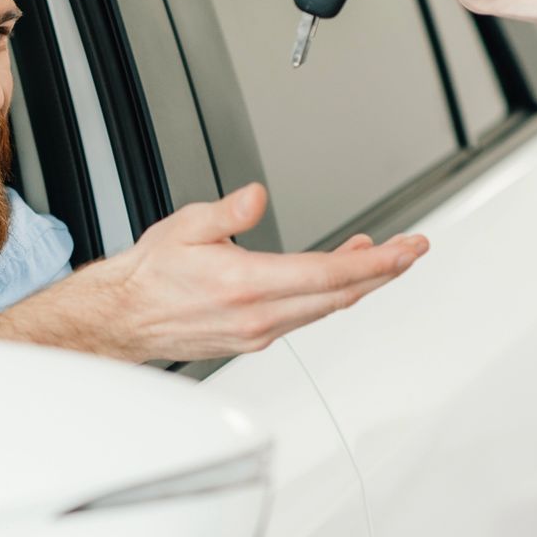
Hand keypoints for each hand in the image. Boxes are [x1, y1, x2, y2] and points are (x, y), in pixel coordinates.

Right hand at [107, 183, 427, 360]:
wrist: (123, 318)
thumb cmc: (150, 275)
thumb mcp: (185, 227)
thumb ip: (228, 213)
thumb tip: (257, 197)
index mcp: (244, 284)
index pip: (327, 276)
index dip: (376, 263)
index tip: (405, 249)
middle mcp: (257, 316)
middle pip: (340, 296)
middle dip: (384, 272)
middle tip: (413, 250)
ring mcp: (258, 332)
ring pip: (325, 309)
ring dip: (359, 283)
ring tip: (383, 258)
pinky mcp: (253, 340)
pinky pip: (305, 317)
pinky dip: (330, 296)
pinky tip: (338, 279)